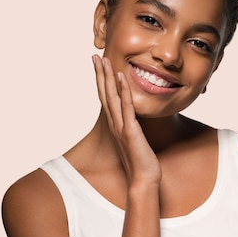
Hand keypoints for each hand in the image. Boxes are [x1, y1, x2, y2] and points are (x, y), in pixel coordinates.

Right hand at [93, 55, 161, 188]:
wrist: (143, 180)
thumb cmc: (141, 162)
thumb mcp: (135, 140)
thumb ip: (132, 128)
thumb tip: (134, 119)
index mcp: (115, 125)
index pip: (106, 98)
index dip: (101, 81)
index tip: (98, 66)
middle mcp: (115, 124)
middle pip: (104, 94)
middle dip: (99, 74)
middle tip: (94, 56)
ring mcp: (121, 127)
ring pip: (111, 97)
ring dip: (107, 78)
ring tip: (104, 61)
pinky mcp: (130, 131)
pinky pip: (126, 107)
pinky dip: (123, 91)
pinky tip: (121, 77)